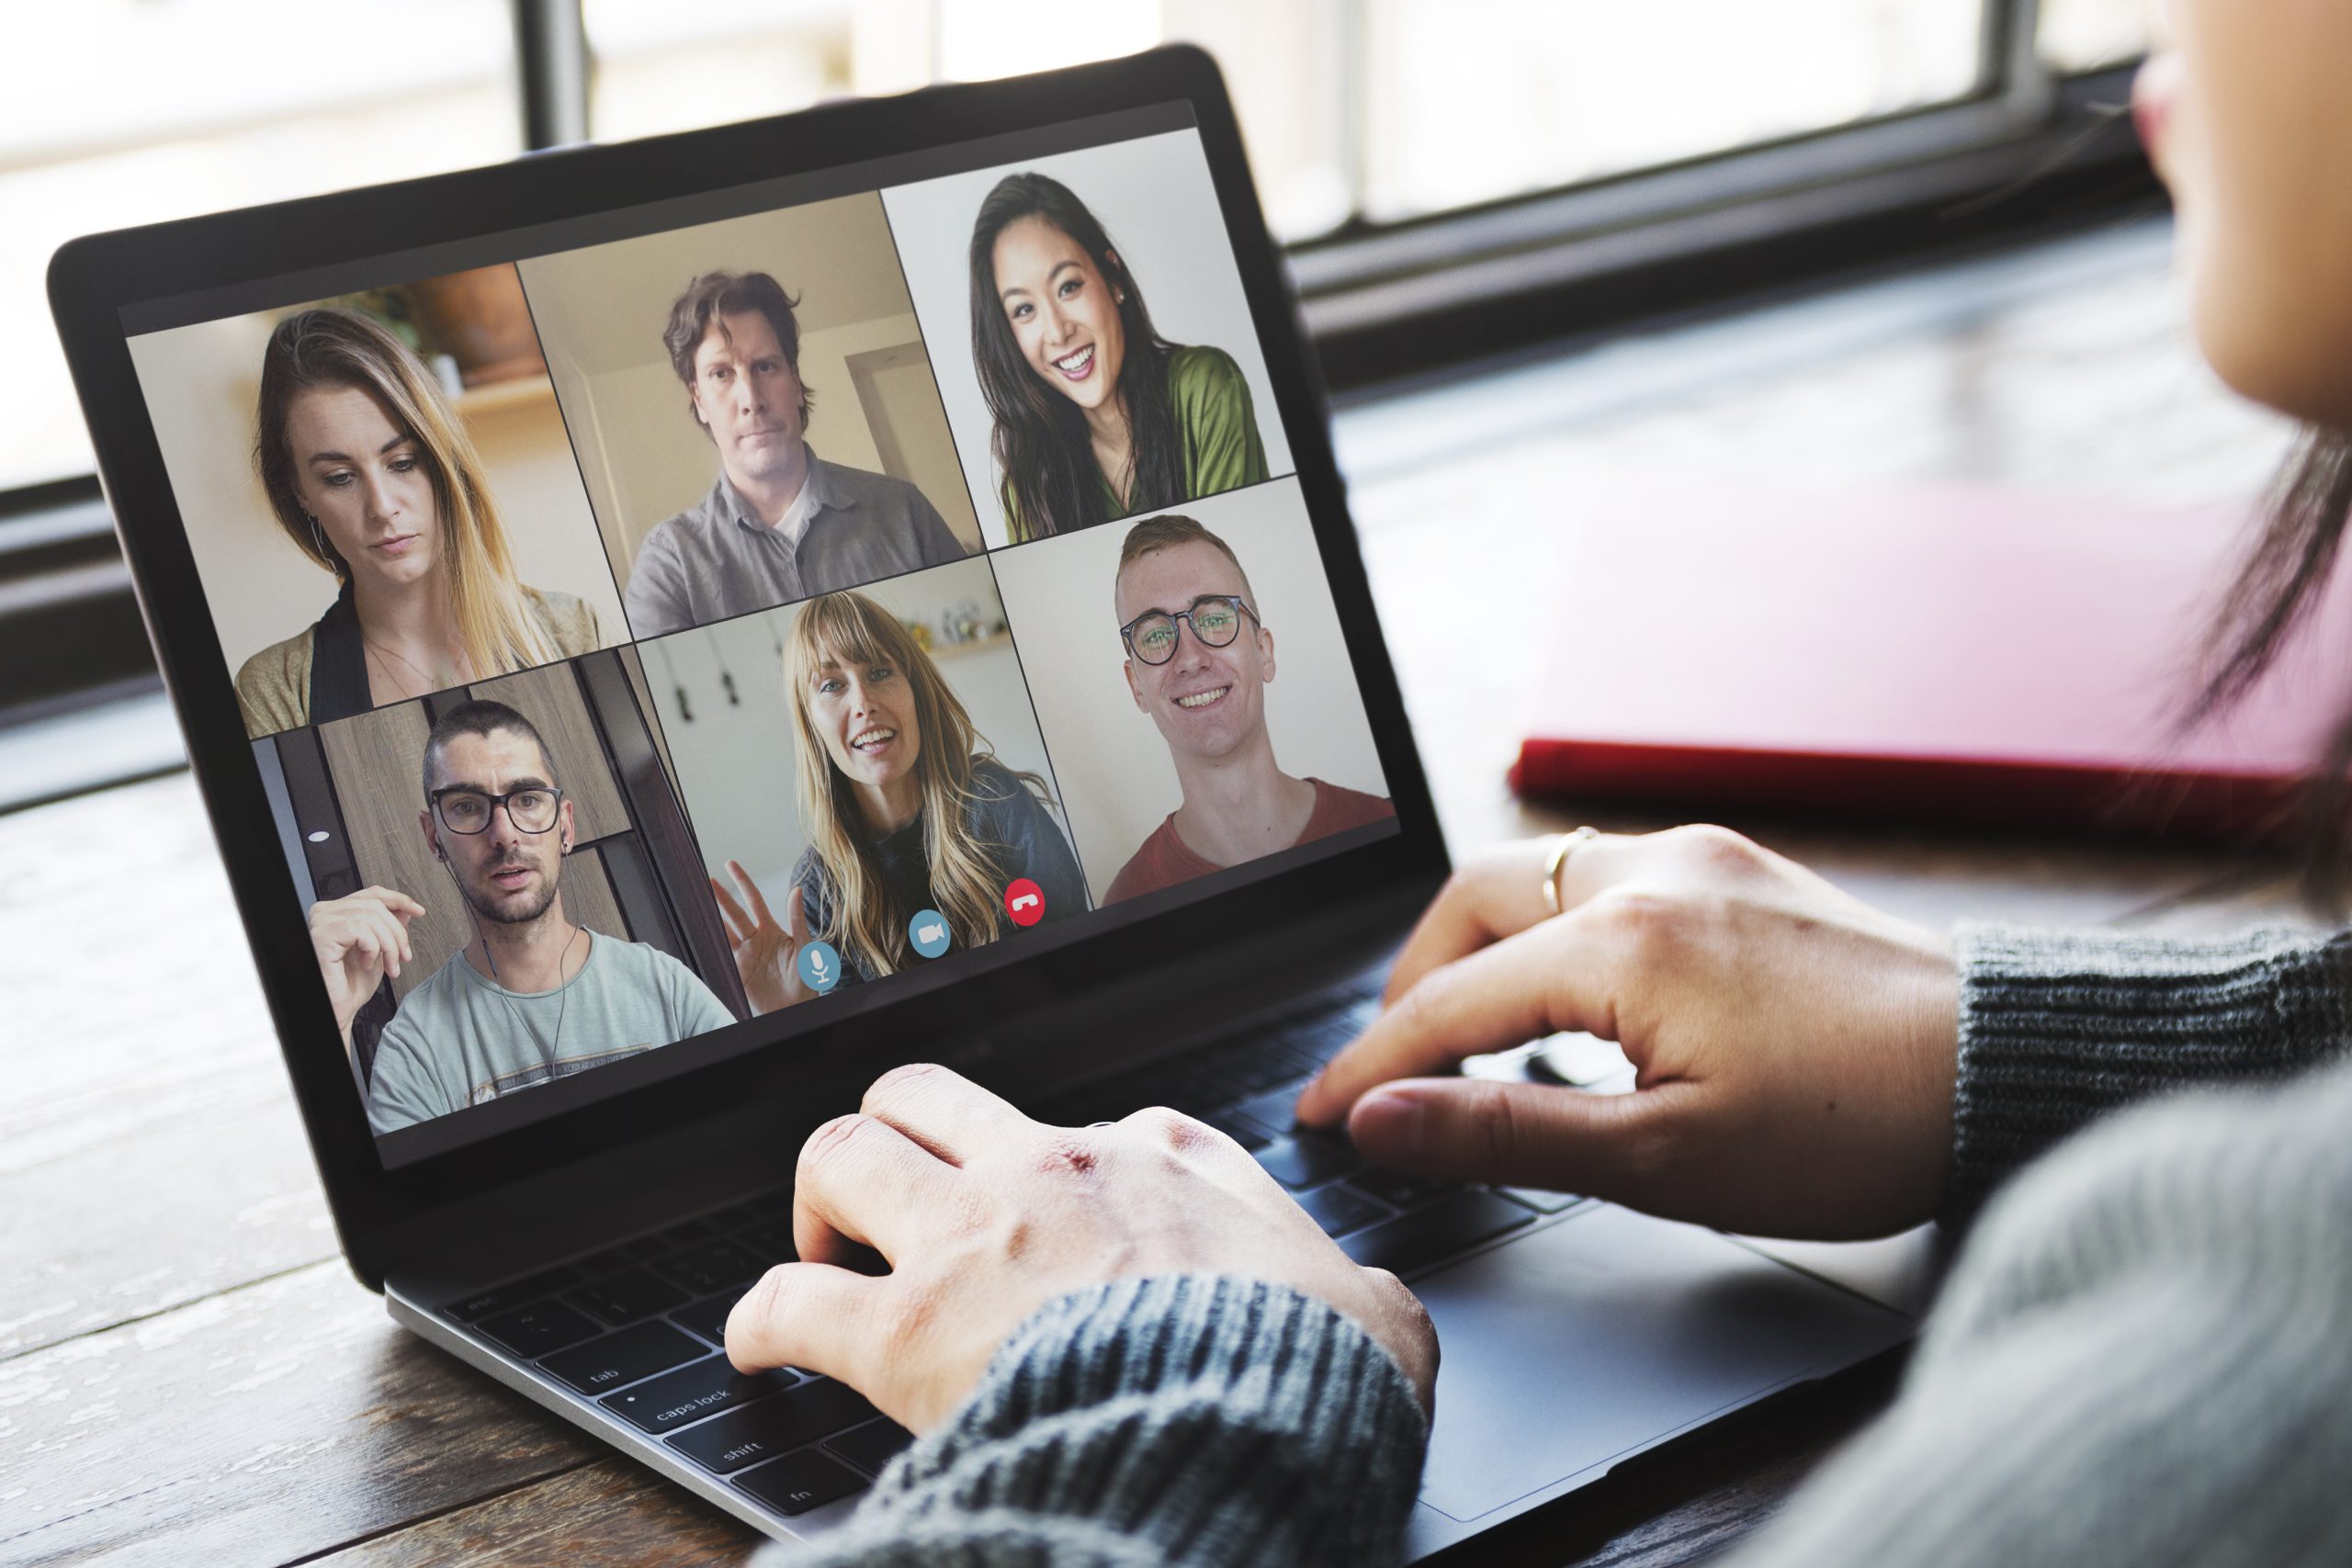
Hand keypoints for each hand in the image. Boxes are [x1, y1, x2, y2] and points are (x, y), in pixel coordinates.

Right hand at [307, 886, 423, 1040]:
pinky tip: (367, 965)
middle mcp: (325, 912)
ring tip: (390, 965)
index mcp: (336, 912)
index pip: (372, 894)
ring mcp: (321, 922)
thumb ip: (388, 927)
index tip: (418, 911)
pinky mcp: (322, 935)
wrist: (339, 1009)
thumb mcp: (379, 950)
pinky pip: (361, 930)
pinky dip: (373, 949)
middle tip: (404, 956)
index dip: (398, 900)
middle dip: (397, 932)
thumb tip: (405, 910)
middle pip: (375, 906)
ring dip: (389, 945)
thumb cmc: (351, 984)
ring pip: (372, 918)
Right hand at [711, 861, 814, 1013]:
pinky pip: (721, 954)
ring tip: (698, 902)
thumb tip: (796, 890)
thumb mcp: (806, 946)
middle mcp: (755, 939)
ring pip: (724, 931)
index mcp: (772, 930)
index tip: (730, 864)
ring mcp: (745, 955)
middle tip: (707, 881)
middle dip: (721, 896)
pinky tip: (702, 931)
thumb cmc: (806, 978)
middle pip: (734, 913)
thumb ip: (797, 920)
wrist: (796, 1007)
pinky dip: (711, 943)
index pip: (753, 900)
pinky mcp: (737, 971)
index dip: (742, 881)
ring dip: (712, 917)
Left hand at [725, 1064, 1437, 1431]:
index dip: (1051, 1175)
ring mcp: (972, 1237)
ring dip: (819, 1198)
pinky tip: (757, 1344)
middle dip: (895, 1134)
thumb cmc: (1312, 1372)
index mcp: (1164, 1158)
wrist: (1254, 1426)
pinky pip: (790, 1299)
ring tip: (820, 1245)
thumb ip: (1356, 1291)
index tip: (1049, 1223)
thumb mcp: (1372, 1309)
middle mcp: (1053, 1169)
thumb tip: (1373, 1312)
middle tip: (891, 1199)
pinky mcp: (908, 1326)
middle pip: (926, 1095)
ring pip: (843, 1151)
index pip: (1082, 1128)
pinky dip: (760, 1318)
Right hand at [1294, 826, 1959, 1239]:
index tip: (1322, 1114)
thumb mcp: (1664, 1160)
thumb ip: (1507, 1130)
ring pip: (1539, 875)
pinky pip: (1606, 877)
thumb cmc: (1856, 1127)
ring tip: (1471, 1036)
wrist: (2007, 1069)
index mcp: (1622, 940)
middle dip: (1414, 979)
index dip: (1373, 1065)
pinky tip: (1572, 997)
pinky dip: (1553, 931)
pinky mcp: (1741, 869)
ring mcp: (1702, 858)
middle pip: (1475, 900)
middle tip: (1392, 1065)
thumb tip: (1385, 1121)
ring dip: (1485, 947)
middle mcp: (1652, 870)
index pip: (1449, 1002)